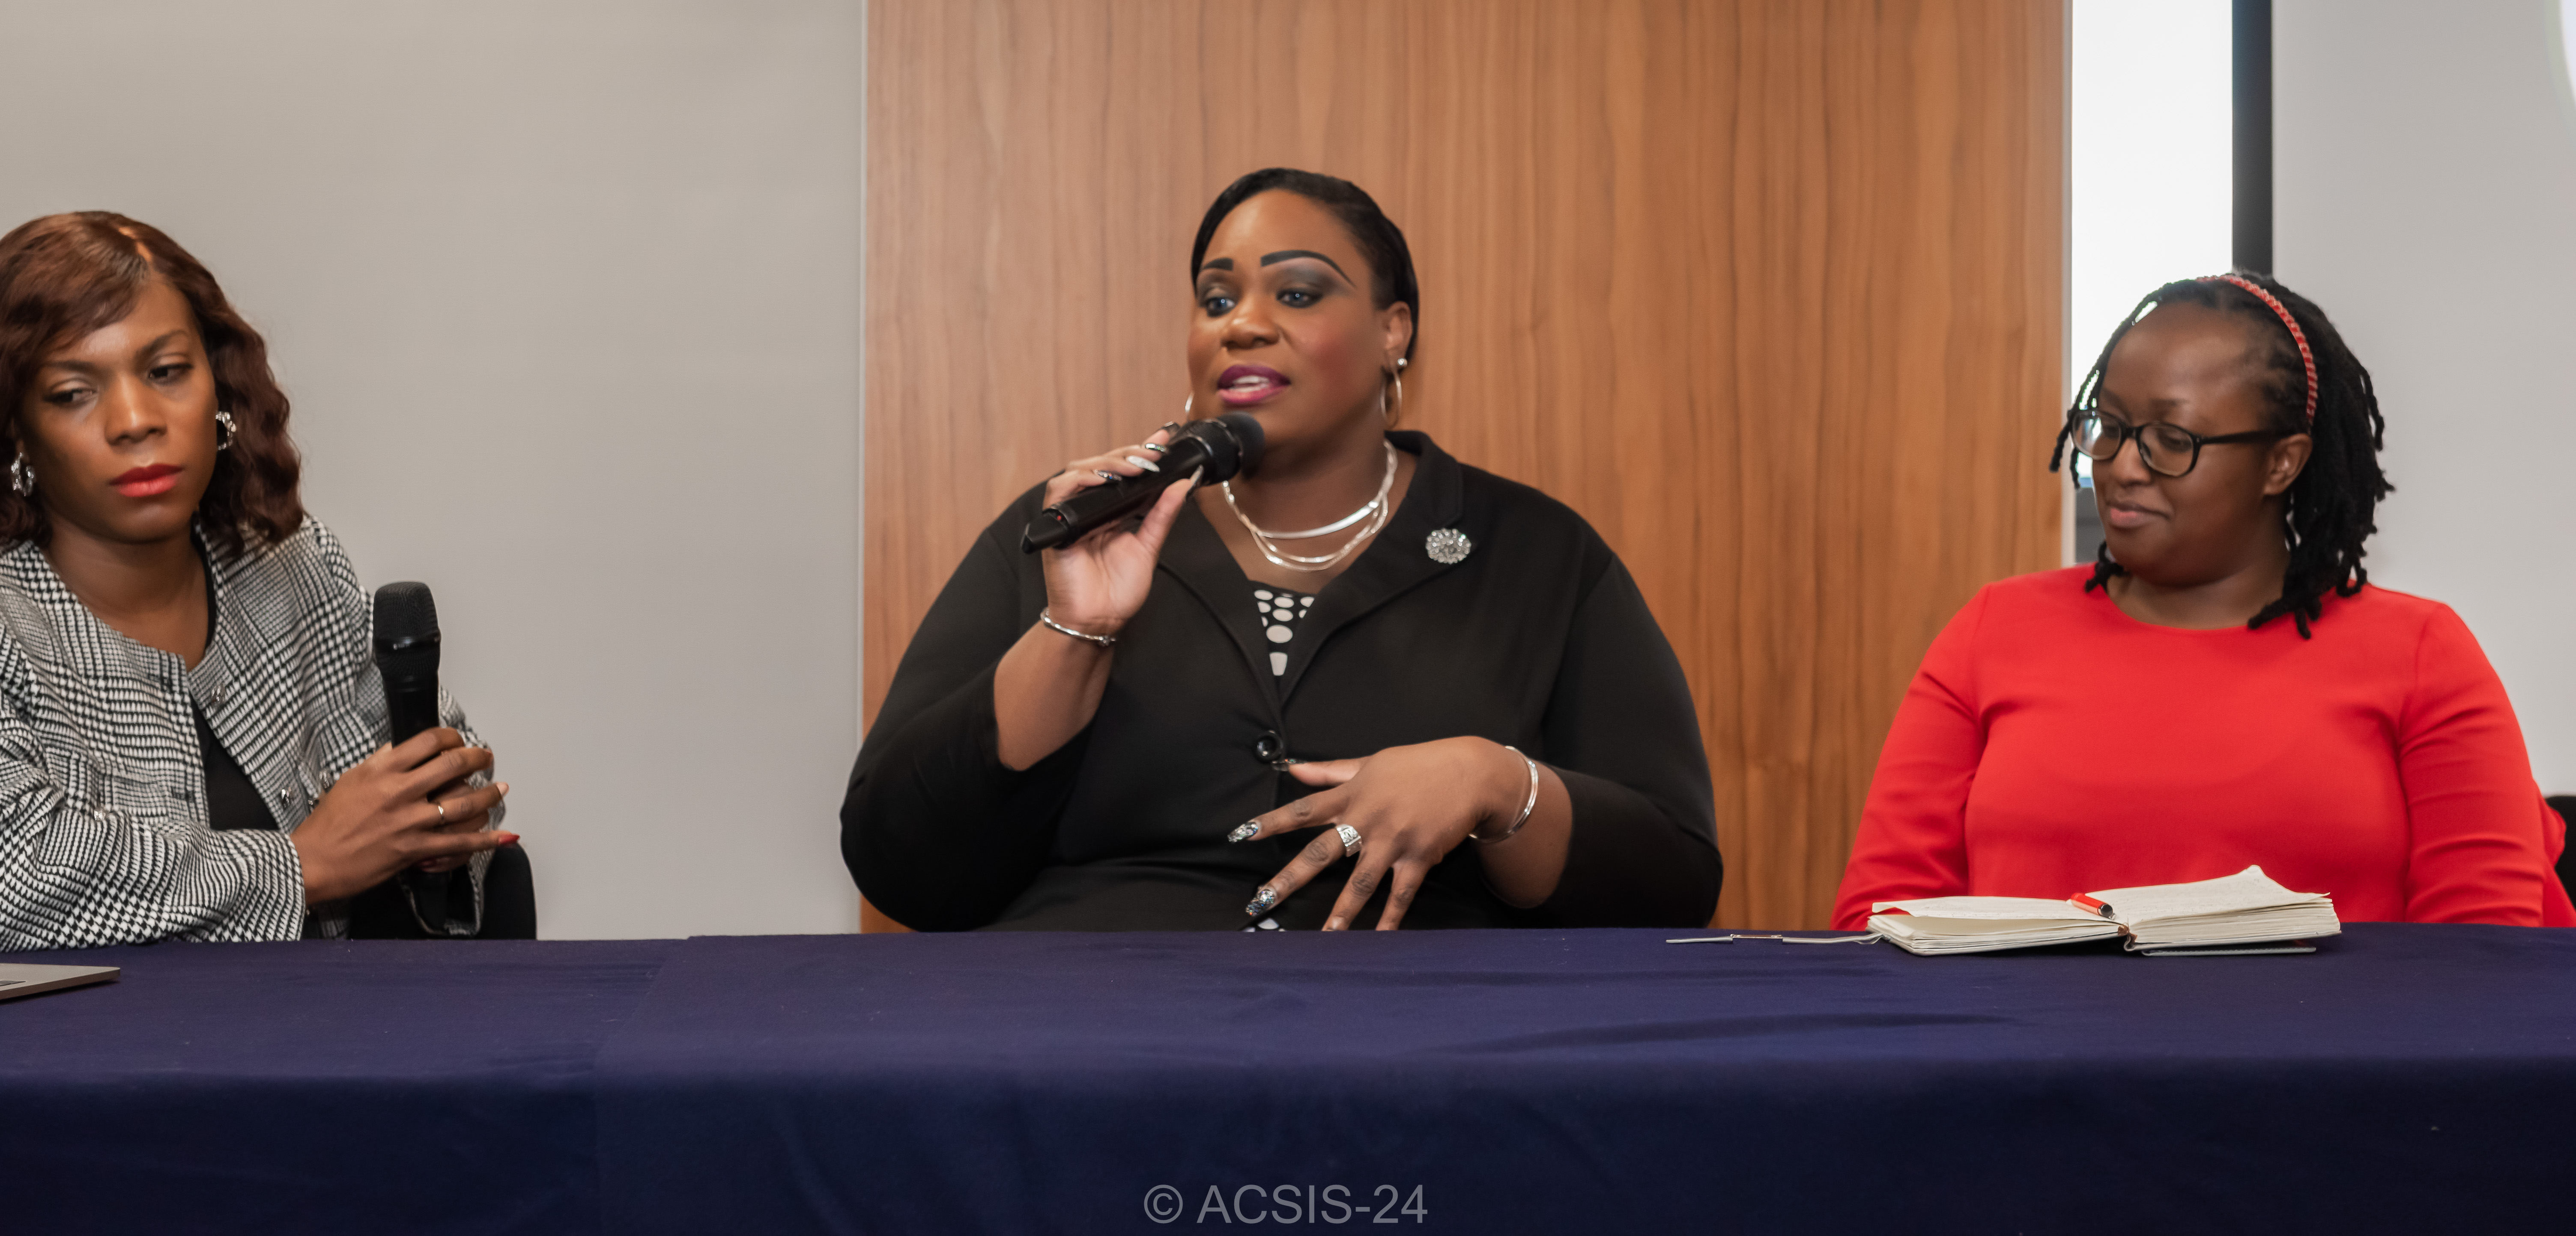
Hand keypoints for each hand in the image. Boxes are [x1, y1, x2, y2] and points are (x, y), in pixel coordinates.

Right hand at [291, 727, 514, 902]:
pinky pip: (459, 843)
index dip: (451, 737)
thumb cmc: (327, 824)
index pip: (427, 742)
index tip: (458, 740)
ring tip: (500, 788)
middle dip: (477, 758)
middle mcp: (399, 792)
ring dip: (489, 794)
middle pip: (452, 766)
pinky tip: (503, 836)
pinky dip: (485, 840)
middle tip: (485, 757)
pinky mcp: (415, 849)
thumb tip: (397, 749)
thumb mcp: (350, 781)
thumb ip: (378, 763)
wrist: (313, 861)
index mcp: (382, 771)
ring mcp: (410, 821)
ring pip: (463, 803)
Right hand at [1039, 426, 1194, 636]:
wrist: (1099, 621)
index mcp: (1112, 512)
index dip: (1141, 451)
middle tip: (1153, 453)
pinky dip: (1080, 479)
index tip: (1164, 437)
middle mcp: (1091, 508)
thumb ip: (1162, 515)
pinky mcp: (1056, 524)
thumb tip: (1182, 484)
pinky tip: (1102, 479)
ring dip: (1108, 463)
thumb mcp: (1149, 547)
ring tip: (1135, 466)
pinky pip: (1060, 490)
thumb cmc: (1118, 591)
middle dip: (1129, 454)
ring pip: (1081, 470)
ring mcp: (1072, 514)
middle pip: (1103, 466)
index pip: (1125, 473)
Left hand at [1227, 738, 1528, 930]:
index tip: (1241, 835)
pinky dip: (1391, 918)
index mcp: (1352, 795)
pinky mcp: (1419, 856)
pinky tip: (1379, 939)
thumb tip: (1292, 768)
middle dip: (1288, 878)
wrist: (1470, 773)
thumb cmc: (1419, 766)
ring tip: (1323, 937)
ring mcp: (1393, 840)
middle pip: (1319, 853)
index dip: (1270, 822)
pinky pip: (1401, 893)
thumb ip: (1330, 771)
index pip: (1303, 810)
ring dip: (1341, 912)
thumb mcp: (1371, 762)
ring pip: (1360, 882)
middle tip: (1261, 901)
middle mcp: (1367, 819)